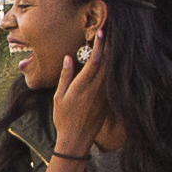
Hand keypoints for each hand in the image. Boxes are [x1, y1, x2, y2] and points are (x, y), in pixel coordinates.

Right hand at [45, 13, 110, 160]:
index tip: (101, 32)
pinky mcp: (107, 101)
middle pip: (107, 63)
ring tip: (114, 42)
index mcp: (82, 87)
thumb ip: (65, 76)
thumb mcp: (58, 97)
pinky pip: (112, 81)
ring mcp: (103, 95)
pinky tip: (114, 62)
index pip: (94, 62)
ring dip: (113, 56)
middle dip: (110, 46)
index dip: (99, 46)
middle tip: (111, 31)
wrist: (76, 140)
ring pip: (112, 71)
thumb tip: (69, 58)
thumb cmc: (63, 119)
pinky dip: (113, 69)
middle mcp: (95, 90)